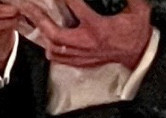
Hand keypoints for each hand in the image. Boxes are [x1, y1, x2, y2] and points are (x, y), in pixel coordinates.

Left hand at [33, 0, 151, 66]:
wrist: (138, 53)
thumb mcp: (137, 7)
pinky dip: (50, 49)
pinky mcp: (81, 62)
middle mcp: (86, 42)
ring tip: (31, 21)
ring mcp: (82, 54)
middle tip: (27, 6)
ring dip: (41, 34)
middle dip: (39, 18)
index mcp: (98, 27)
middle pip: (55, 33)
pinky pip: (59, 58)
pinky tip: (45, 41)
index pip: (77, 8)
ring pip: (53, 47)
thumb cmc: (136, 30)